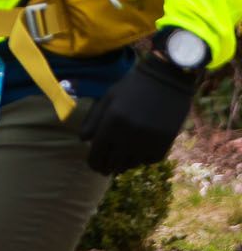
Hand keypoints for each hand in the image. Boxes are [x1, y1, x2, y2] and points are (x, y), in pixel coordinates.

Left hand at [80, 52, 198, 173]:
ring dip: (122, 165)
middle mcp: (128, 136)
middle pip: (113, 163)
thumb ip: (93, 120)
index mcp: (111, 123)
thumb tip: (83, 140)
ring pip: (130, 164)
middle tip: (103, 169)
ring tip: (118, 164)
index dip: (93, 162)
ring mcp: (147, 142)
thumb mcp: (107, 98)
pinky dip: (141, 159)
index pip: (97, 153)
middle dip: (106, 167)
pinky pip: (147, 160)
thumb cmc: (132, 87)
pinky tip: (137, 154)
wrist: (166, 81)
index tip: (93, 165)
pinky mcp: (163, 145)